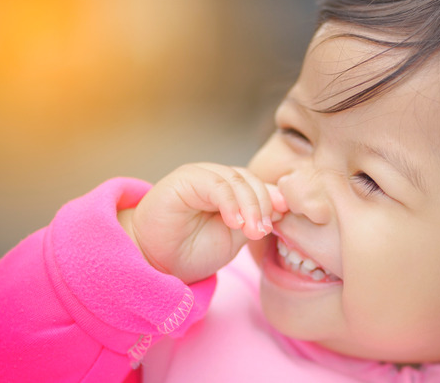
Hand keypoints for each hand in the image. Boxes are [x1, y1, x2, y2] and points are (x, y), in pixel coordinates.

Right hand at [118, 163, 286, 283]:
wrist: (156, 263)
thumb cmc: (194, 251)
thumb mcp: (235, 237)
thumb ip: (255, 218)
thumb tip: (283, 204)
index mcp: (231, 190)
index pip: (260, 185)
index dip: (274, 199)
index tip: (283, 218)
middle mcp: (217, 178)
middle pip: (251, 180)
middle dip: (263, 205)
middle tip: (263, 231)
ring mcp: (200, 175)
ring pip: (236, 180)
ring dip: (250, 206)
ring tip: (252, 230)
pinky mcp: (184, 179)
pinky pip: (215, 184)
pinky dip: (230, 202)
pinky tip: (235, 222)